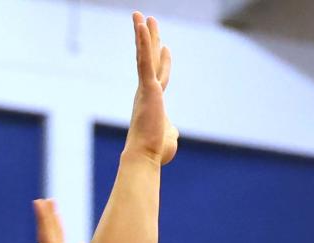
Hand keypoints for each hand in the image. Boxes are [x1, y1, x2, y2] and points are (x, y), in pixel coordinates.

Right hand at [124, 13, 177, 165]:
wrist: (145, 156)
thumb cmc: (155, 152)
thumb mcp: (168, 138)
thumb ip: (171, 131)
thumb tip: (172, 131)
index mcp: (152, 102)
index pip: (158, 76)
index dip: (162, 61)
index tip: (164, 47)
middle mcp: (146, 92)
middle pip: (149, 60)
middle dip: (150, 39)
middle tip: (149, 20)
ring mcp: (146, 89)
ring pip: (144, 56)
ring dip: (143, 34)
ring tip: (141, 16)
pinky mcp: (148, 88)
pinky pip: (144, 61)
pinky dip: (142, 42)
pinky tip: (141, 26)